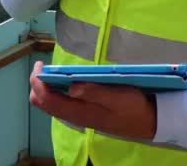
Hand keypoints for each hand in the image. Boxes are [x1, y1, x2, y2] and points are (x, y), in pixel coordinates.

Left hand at [29, 61, 156, 140]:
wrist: (148, 122)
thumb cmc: (133, 107)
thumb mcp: (117, 97)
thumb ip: (94, 92)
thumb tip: (71, 87)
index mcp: (79, 112)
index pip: (47, 99)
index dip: (38, 82)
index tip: (41, 64)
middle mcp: (74, 116)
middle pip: (43, 103)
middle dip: (38, 84)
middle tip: (44, 66)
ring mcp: (78, 116)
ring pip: (51, 104)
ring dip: (47, 87)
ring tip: (53, 71)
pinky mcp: (84, 113)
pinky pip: (61, 104)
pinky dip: (56, 92)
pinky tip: (65, 81)